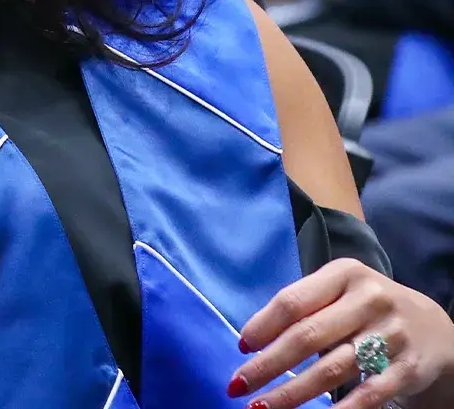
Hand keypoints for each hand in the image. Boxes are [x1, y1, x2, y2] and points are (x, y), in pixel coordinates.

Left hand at [230, 257, 453, 408]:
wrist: (434, 329)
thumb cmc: (367, 308)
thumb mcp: (340, 291)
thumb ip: (304, 306)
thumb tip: (252, 340)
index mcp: (345, 274)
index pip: (293, 301)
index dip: (262, 326)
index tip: (241, 348)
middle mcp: (370, 300)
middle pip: (307, 336)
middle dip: (267, 365)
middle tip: (237, 385)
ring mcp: (391, 335)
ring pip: (331, 370)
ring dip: (291, 393)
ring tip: (260, 406)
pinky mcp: (407, 368)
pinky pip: (367, 395)